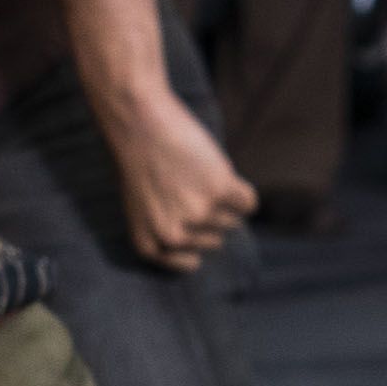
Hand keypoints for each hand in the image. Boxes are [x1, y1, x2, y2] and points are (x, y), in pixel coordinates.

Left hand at [93, 84, 259, 269]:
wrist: (138, 122)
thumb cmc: (138, 161)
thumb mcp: (142, 206)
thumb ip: (168, 229)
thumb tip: (210, 243)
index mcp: (149, 244)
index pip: (189, 263)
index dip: (193, 239)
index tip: (186, 220)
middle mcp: (173, 236)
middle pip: (215, 239)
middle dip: (208, 215)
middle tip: (185, 185)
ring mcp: (198, 214)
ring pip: (233, 220)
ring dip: (223, 198)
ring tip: (195, 174)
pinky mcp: (221, 190)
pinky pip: (248, 202)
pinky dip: (240, 188)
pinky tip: (215, 169)